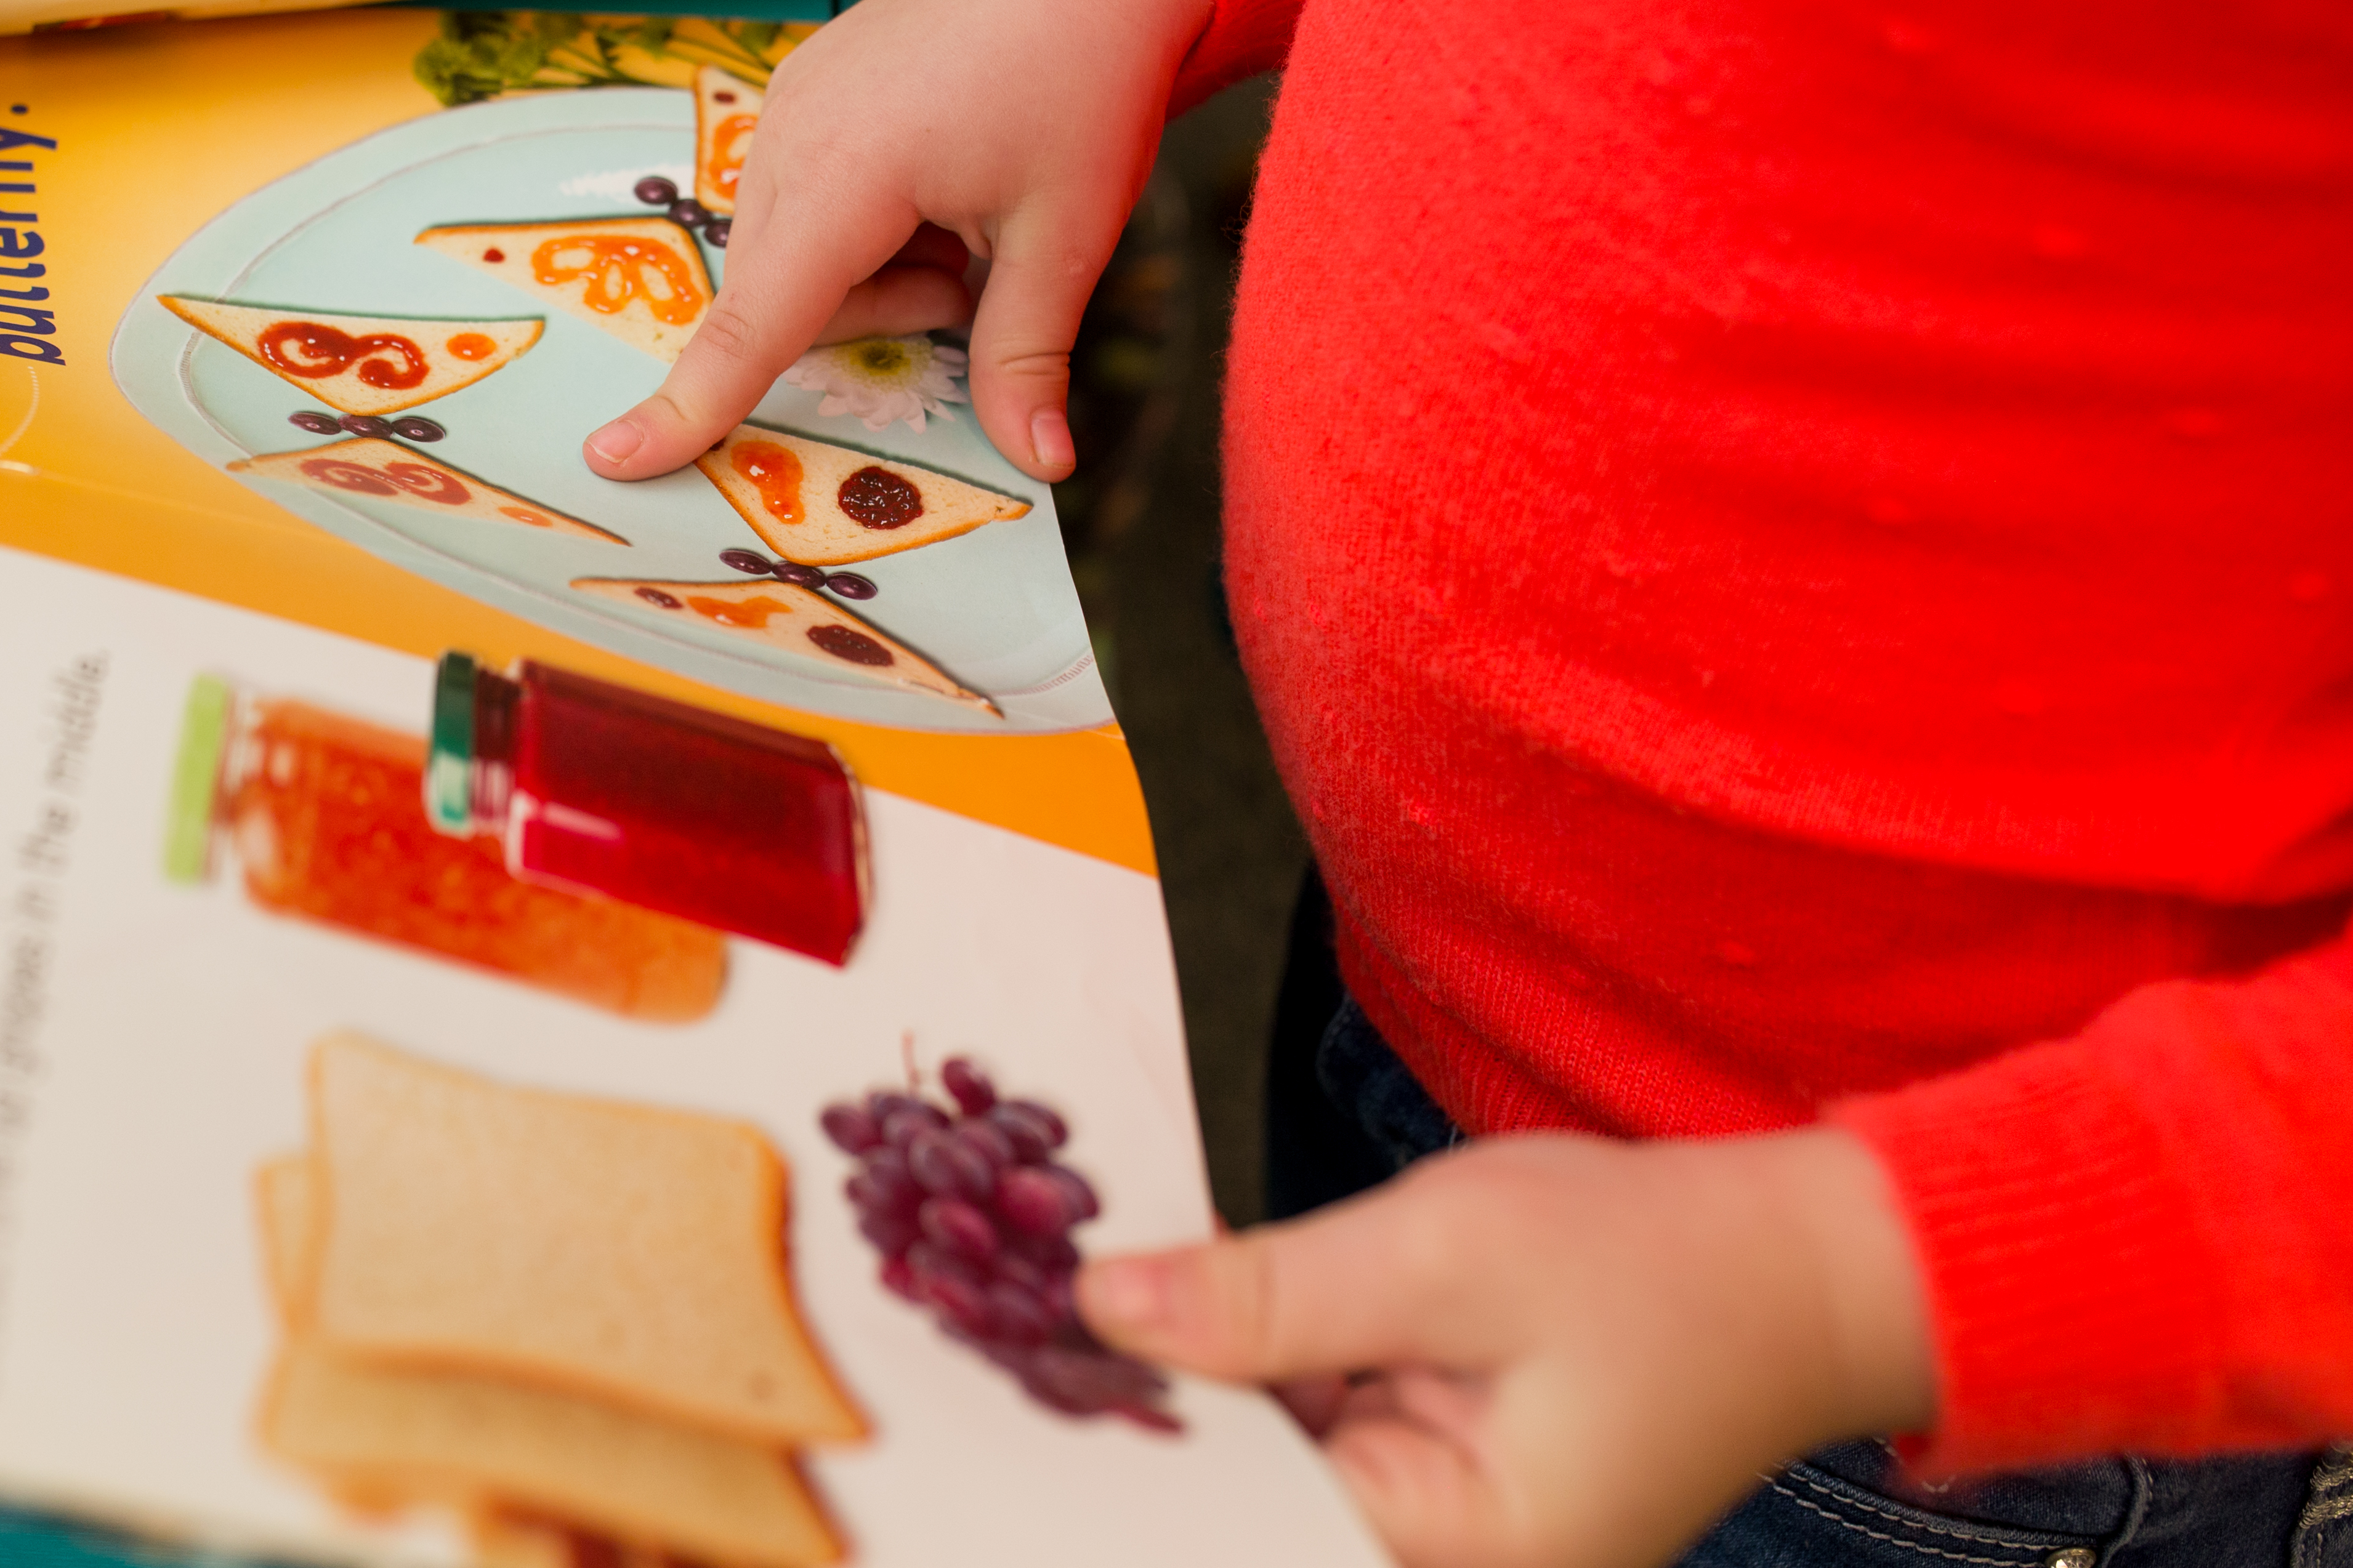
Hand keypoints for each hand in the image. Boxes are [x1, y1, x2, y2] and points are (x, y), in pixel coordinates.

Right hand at [582, 0, 1213, 486]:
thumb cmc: (1089, 78)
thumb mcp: (1067, 235)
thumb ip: (1023, 356)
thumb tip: (1042, 466)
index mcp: (847, 169)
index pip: (755, 322)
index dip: (689, 404)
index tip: (613, 460)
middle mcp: (794, 129)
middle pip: (785, 297)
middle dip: (874, 315)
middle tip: (969, 271)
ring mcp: (795, 98)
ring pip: (796, 252)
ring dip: (875, 269)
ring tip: (965, 216)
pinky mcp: (810, 82)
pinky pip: (807, 194)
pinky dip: (868, 220)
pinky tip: (944, 179)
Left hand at [1078, 1128, 1937, 1567]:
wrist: (1796, 1267)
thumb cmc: (1653, 1261)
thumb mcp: (1446, 1253)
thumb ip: (1270, 1295)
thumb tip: (1103, 1308)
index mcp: (1454, 1557)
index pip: (1231, 1518)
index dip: (1117, 1441)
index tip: (1000, 1367)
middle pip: (1236, 1498)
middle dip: (1137, 1406)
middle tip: (995, 1311)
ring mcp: (1434, 1530)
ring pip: (1261, 1460)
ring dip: (1181, 1382)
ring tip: (1049, 1292)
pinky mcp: (1428, 1477)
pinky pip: (1306, 1430)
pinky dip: (1244, 1366)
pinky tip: (1155, 1299)